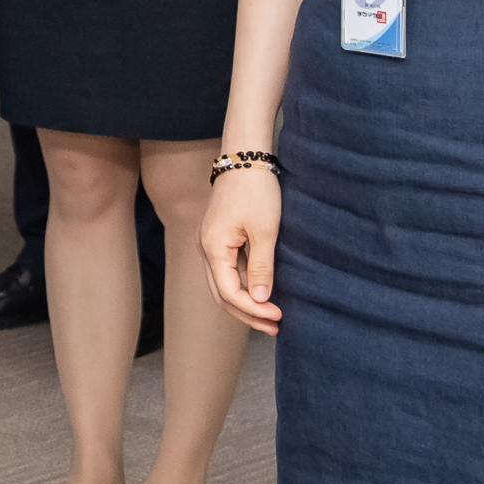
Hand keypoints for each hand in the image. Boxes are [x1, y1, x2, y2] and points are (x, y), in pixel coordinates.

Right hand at [200, 166, 284, 333]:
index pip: (229, 292)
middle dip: (248, 314)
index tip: (278, 316)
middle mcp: (205, 248)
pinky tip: (263, 293)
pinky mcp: (219, 238)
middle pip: (221, 294)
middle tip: (275, 327)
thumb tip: (261, 299)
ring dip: (246, 302)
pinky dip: (244, 286)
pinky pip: (228, 271)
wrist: (245, 157)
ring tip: (271, 317)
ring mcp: (210, 243)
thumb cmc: (256, 189)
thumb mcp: (265, 230)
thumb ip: (262, 267)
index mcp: (213, 247)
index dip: (253, 309)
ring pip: (223, 284)